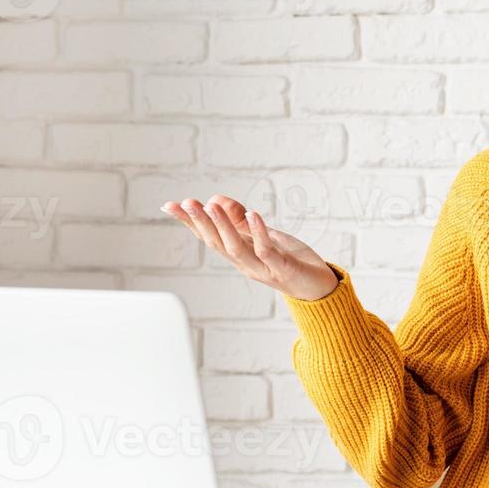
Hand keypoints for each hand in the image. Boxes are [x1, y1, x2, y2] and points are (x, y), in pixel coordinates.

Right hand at [161, 195, 338, 300]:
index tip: (169, 206)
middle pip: (216, 243)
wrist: (319, 288)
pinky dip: (259, 233)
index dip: (189, 223)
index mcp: (238, 255)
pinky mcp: (282, 269)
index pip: (208, 237)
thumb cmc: (290, 261)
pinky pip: (267, 250)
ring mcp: (262, 268)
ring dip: (223, 227)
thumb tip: (215, 199)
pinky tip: (252, 215)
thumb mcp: (264, 235)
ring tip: (211, 206)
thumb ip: (241, 221)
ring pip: (236, 248)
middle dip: (200, 223)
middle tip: (185, 203)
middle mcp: (245, 264)